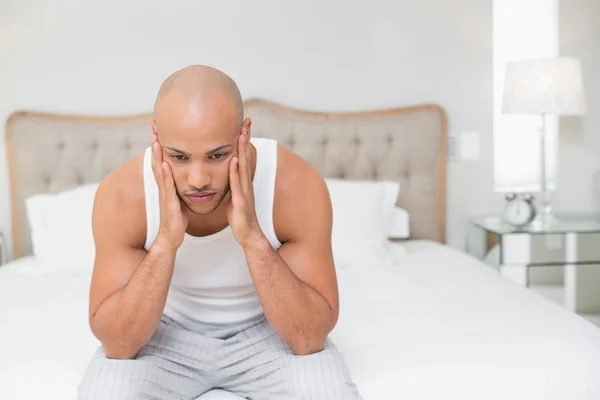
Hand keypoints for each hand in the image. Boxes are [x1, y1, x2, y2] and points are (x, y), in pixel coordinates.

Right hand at [151, 133, 188, 251]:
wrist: (171, 237)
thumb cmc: (177, 218)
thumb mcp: (178, 198)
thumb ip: (179, 186)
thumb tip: (185, 175)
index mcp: (168, 185)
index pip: (163, 160)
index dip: (161, 145)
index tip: (160, 129)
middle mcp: (164, 187)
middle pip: (157, 161)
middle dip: (155, 144)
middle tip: (153, 127)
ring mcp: (165, 195)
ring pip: (160, 172)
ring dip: (157, 156)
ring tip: (156, 140)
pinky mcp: (169, 204)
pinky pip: (167, 187)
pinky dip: (165, 175)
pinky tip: (165, 164)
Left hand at [227, 127, 263, 247]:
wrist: (249, 235)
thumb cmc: (241, 217)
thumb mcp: (235, 196)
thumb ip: (232, 184)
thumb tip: (228, 174)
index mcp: (242, 181)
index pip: (243, 156)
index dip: (243, 140)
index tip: (242, 124)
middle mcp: (245, 183)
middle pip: (246, 156)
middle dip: (246, 138)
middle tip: (246, 120)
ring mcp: (244, 191)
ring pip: (243, 166)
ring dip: (242, 150)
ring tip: (241, 133)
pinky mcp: (241, 201)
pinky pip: (237, 183)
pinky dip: (235, 171)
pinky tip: (233, 160)